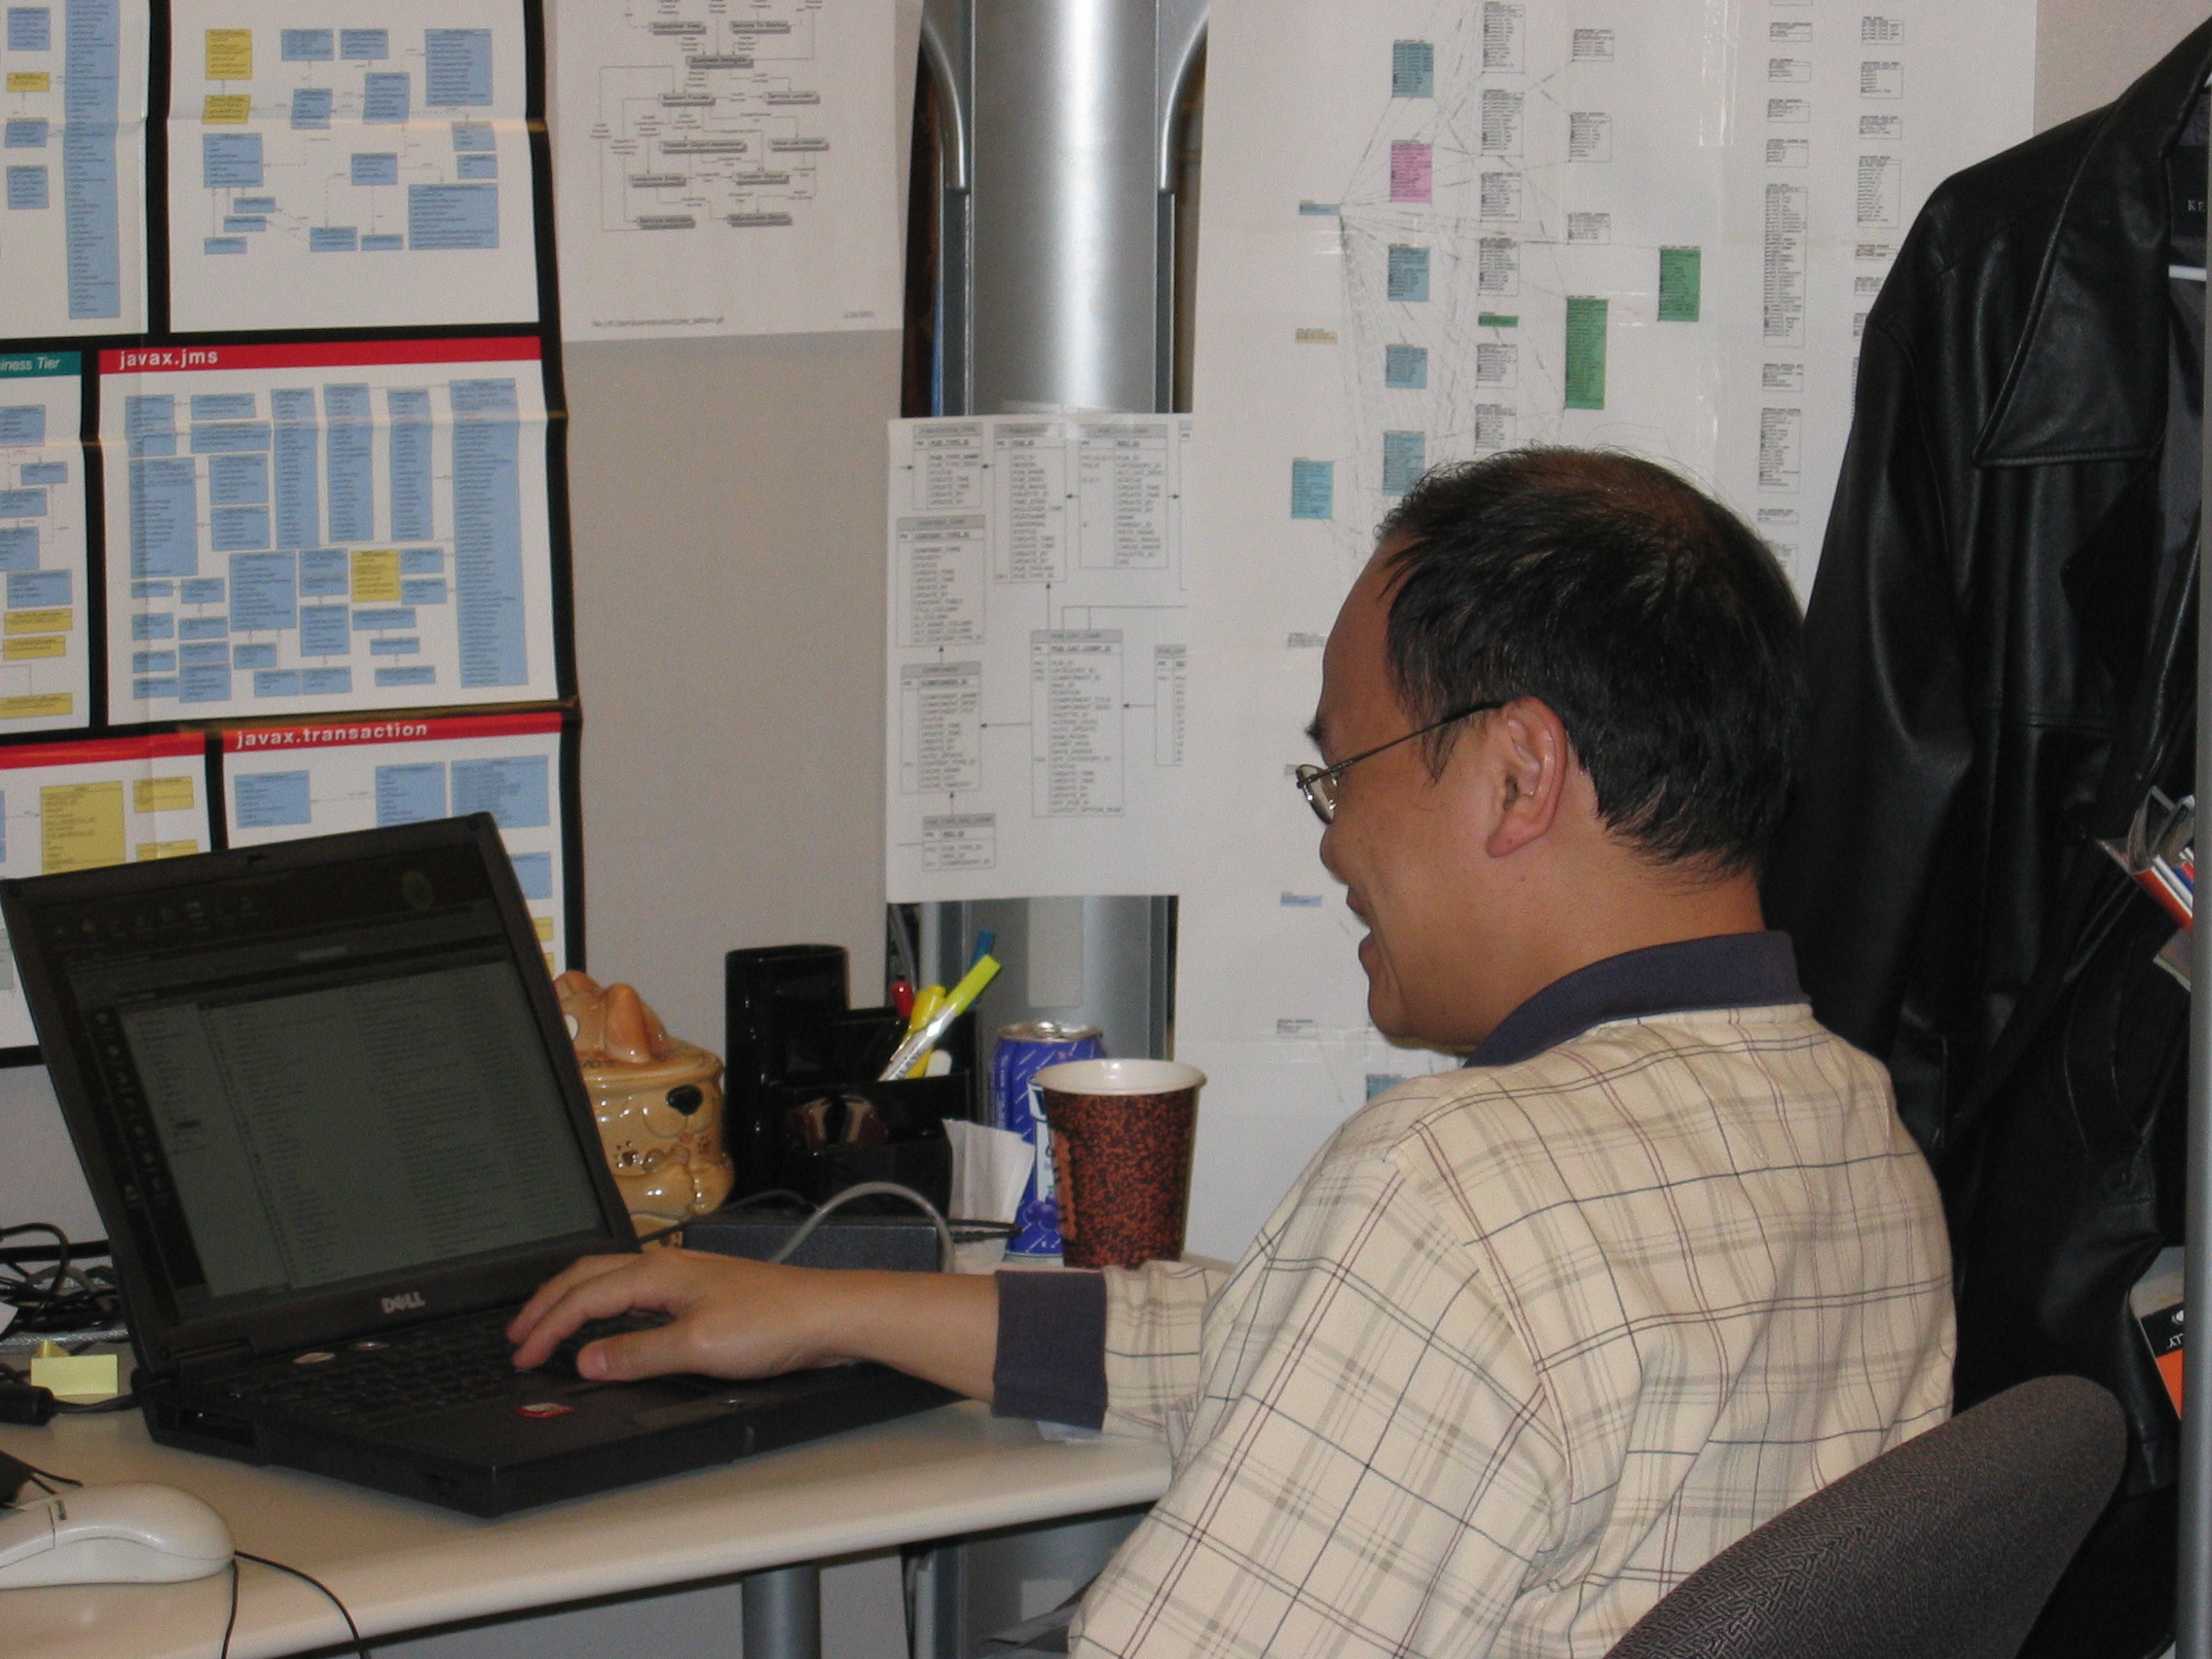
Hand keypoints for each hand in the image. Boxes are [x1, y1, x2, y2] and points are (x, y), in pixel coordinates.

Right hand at [506, 1248, 846, 1381]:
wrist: (828, 1314)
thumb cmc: (775, 1321)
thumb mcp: (698, 1347)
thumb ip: (638, 1354)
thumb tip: (587, 1361)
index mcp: (658, 1272)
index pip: (583, 1298)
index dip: (546, 1328)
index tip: (522, 1355)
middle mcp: (668, 1266)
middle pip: (589, 1276)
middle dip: (546, 1304)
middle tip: (517, 1334)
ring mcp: (686, 1277)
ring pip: (611, 1280)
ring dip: (575, 1301)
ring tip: (550, 1323)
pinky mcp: (703, 1292)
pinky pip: (636, 1291)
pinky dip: (607, 1306)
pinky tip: (612, 1323)